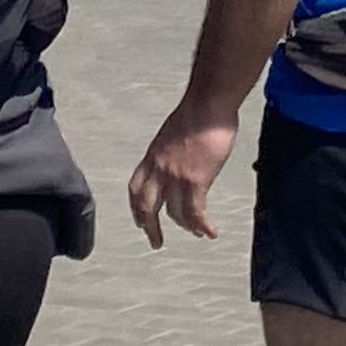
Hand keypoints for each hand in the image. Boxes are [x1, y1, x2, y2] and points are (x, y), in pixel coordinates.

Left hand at [126, 97, 239, 247]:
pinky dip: (202, 225)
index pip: (135, 187)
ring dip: (186, 227)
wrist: (208, 104)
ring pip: (176, 213)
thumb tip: (180, 159)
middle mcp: (159, 169)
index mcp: (152, 156)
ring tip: (196, 233)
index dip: (136, 207)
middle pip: (147, 206)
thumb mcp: (173, 132)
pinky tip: (210, 232)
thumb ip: (172, 150)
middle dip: (150, 227)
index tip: (139, 219)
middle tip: (155, 241)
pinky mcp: (196, 180)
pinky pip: (197, 212)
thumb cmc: (197, 111)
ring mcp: (176, 176)